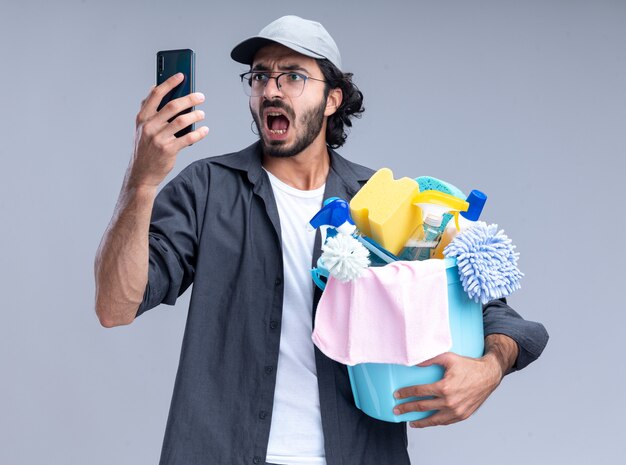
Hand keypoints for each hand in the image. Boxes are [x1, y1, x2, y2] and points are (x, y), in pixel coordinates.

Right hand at [129, 73, 208, 188]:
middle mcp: (149, 126)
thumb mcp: (142, 128)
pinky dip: (199, 133)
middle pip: (173, 106)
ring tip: (202, 113)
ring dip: (195, 115)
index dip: (169, 83)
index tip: (182, 75)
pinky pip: (188, 138)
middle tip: (201, 96)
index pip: (156, 95)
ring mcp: (158, 138)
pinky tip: (204, 130)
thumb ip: (148, 109)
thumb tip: (156, 87)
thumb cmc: (145, 148)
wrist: (141, 173)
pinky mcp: (168, 150)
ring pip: (182, 121)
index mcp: (142, 118)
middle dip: (189, 98)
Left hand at [392, 351, 502, 427]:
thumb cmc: (469, 365)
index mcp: (444, 387)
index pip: (419, 392)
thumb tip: (414, 362)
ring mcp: (457, 411)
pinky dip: (435, 422)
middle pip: (422, 407)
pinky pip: (445, 421)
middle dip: (407, 408)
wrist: (489, 375)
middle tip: (396, 410)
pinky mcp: (463, 415)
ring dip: (420, 422)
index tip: (397, 394)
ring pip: (433, 420)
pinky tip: (428, 421)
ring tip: (410, 422)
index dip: (406, 393)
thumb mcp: (449, 358)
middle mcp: (450, 402)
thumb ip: (430, 359)